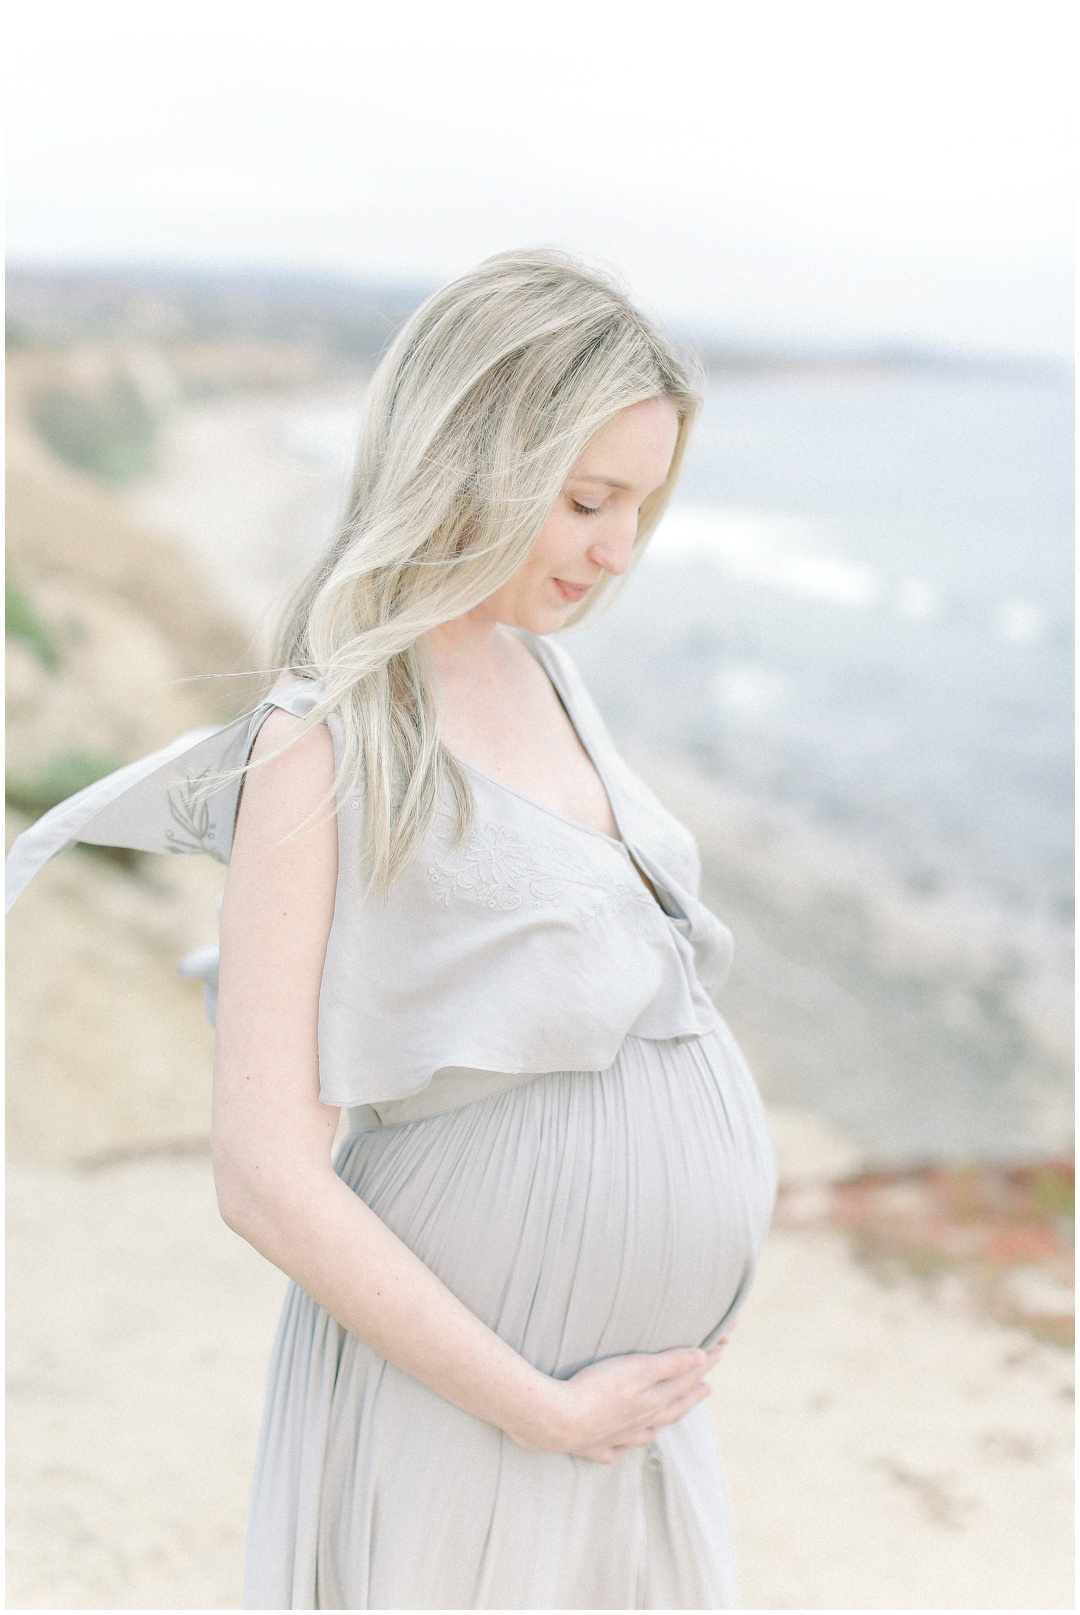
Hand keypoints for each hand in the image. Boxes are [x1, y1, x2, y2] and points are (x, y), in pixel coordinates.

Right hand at [515, 1343, 726, 1463]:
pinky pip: (617, 1449)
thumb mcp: (636, 1370)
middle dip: (692, 1394)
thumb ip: (669, 1364)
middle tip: (708, 1388)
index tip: (719, 1352)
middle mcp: (641, 1423)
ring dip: (665, 1419)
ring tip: (673, 1413)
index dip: (702, 1366)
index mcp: (652, 1402)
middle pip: (673, 1408)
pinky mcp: (595, 1448)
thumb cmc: (595, 1390)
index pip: (684, 1381)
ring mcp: (618, 1438)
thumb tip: (702, 1359)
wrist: (557, 1421)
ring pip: (649, 1430)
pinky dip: (626, 1445)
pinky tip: (625, 1444)